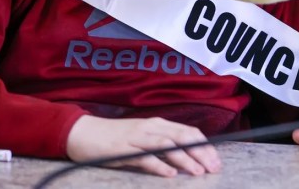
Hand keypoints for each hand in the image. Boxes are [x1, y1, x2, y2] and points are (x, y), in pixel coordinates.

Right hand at [65, 115, 221, 177]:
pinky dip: (159, 165)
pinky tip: (170, 174)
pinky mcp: (122, 149)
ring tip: (197, 172)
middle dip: (201, 152)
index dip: (205, 145)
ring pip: (167, 145)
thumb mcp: (142, 137)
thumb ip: (162, 143)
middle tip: (213, 168)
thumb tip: (186, 157)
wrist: (82, 132)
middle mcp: (150, 127)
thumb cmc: (115, 137)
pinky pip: (144, 157)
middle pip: (182, 137)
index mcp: (157, 124)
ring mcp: (136, 137)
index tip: (216, 161)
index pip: (189, 131)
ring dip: (185, 158)